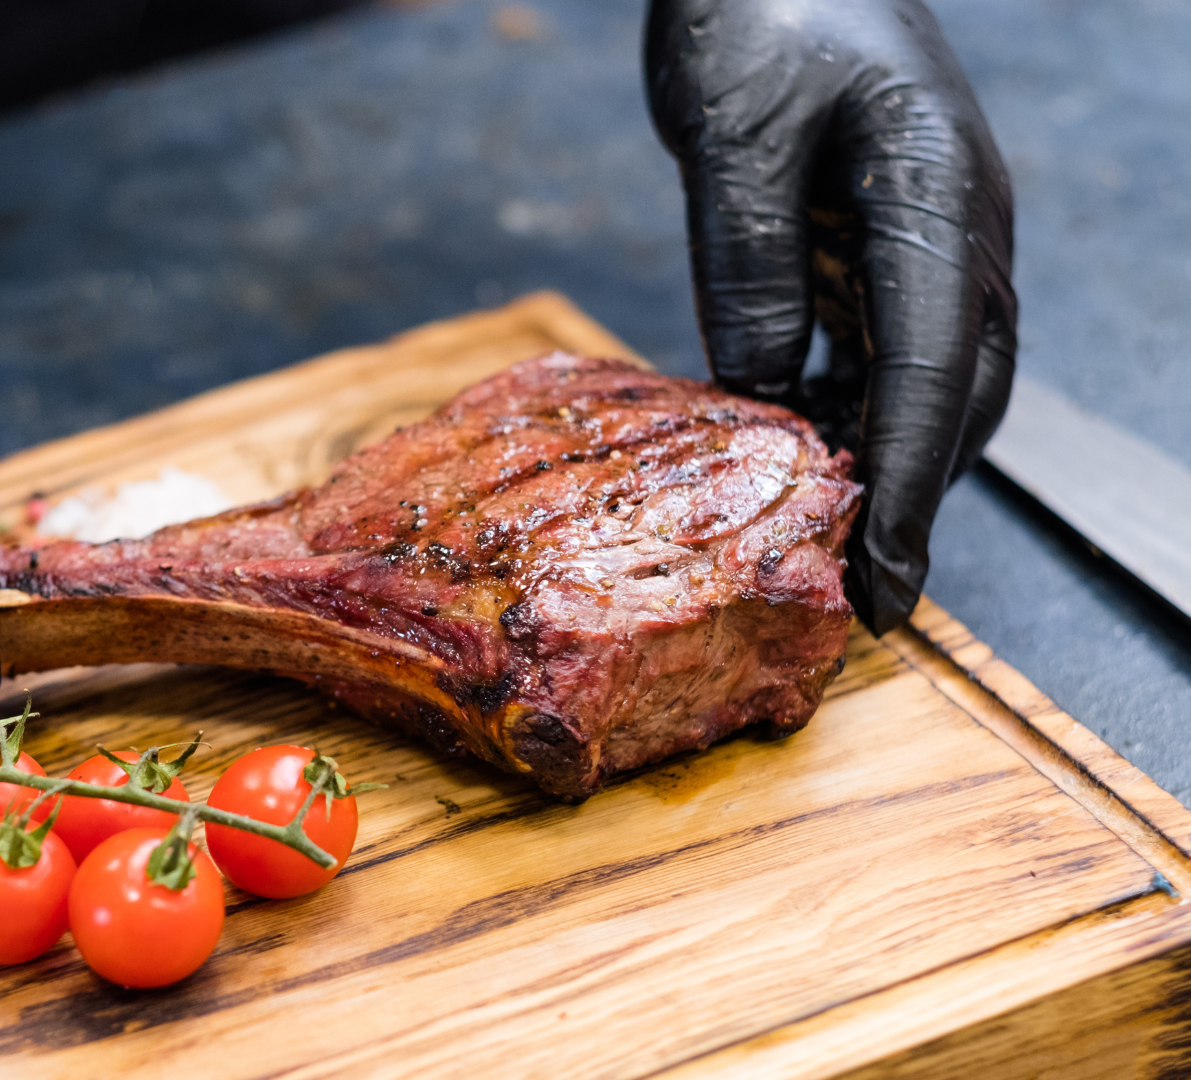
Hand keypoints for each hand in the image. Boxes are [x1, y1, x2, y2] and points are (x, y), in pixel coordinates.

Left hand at [644, 0, 1015, 633]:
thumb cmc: (756, 7)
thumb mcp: (734, 143)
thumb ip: (751, 274)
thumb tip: (764, 399)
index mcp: (941, 196)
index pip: (933, 375)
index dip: (904, 489)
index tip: (879, 582)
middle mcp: (961, 224)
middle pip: (958, 393)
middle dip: (913, 497)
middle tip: (858, 595)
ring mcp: (935, 227)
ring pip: (932, 377)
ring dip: (886, 458)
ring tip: (827, 543)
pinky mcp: (890, 229)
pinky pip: (887, 341)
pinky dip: (851, 405)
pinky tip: (799, 446)